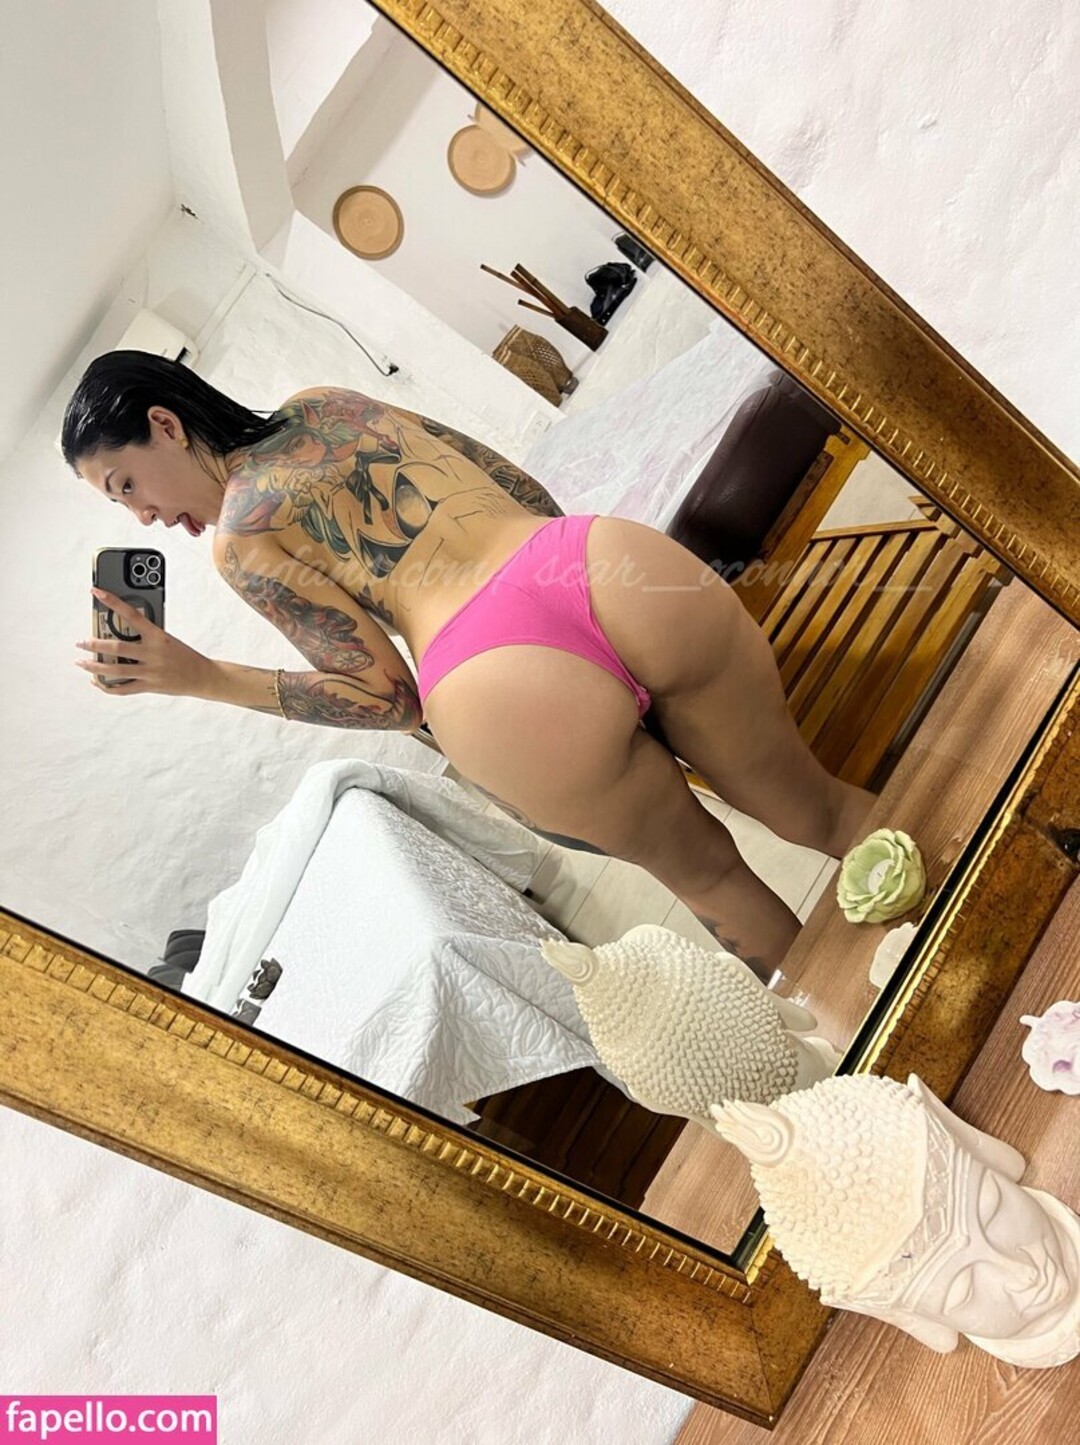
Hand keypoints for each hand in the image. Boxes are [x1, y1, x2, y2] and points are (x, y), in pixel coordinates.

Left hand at [76, 588, 213, 697]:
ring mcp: (150, 671)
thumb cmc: (184, 655)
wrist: (203, 677)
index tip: (97, 591)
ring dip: (94, 667)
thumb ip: (147, 636)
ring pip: (115, 670)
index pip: (131, 614)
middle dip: (94, 645)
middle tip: (81, 642)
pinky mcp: (149, 686)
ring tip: (82, 663)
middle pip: (116, 648)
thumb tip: (122, 634)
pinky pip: (123, 689)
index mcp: (158, 636)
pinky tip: (97, 682)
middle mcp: (152, 653)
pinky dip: (108, 687)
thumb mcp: (167, 639)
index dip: (112, 601)